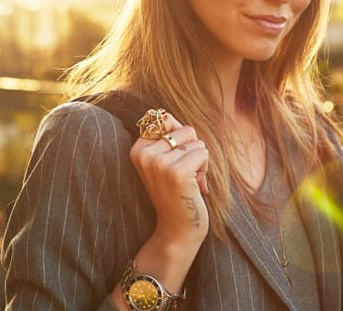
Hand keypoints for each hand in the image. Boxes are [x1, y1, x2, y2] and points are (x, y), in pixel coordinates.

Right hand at [129, 112, 209, 244]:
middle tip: (184, 173)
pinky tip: (195, 185)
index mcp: (137, 149)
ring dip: (199, 160)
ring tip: (189, 180)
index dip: (179, 137)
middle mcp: (145, 154)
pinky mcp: (177, 172)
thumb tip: (165, 114)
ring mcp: (159, 163)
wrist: (177, 228)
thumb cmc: (176, 191)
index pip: (164, 118)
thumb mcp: (163, 161)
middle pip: (185, 130)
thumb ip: (166, 136)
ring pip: (196, 142)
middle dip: (192, 149)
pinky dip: (205, 168)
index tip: (174, 159)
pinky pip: (203, 153)